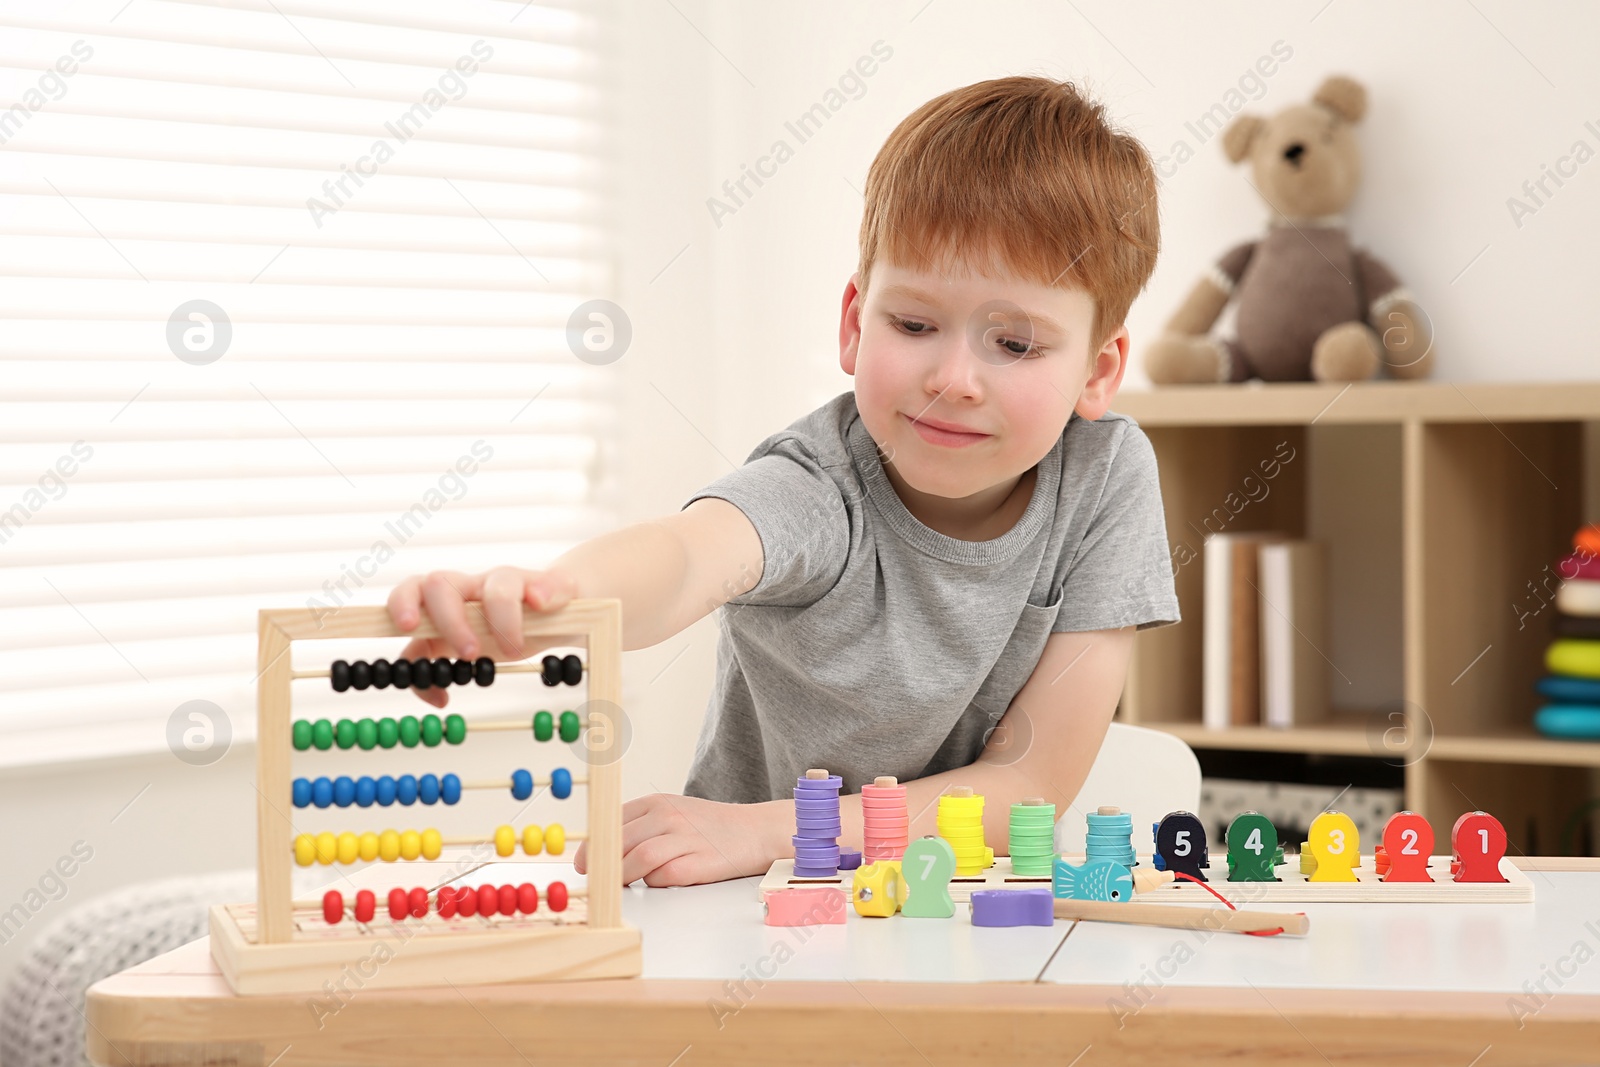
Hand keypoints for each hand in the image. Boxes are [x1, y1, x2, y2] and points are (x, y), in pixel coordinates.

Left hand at [385, 567, 575, 707]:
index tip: (406, 627)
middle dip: (451, 622)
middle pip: (443, 584)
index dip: (402, 603)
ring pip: (498, 585)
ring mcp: (506, 583)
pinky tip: (540, 606)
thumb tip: (434, 694)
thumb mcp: (462, 649)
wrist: (550, 610)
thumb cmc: (500, 630)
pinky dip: (540, 595)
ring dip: (502, 620)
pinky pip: (543, 583)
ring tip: (513, 650)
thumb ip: (434, 663)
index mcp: (445, 603)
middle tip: (469, 653)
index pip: (412, 590)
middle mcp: (471, 588)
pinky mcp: (542, 585)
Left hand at [573, 793, 787, 886]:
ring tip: (617, 886)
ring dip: (622, 876)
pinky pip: (663, 876)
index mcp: (658, 802)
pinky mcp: (698, 864)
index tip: (581, 862)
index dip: (593, 844)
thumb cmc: (709, 827)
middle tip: (594, 878)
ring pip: (638, 858)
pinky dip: (653, 883)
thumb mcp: (673, 812)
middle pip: (620, 840)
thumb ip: (641, 826)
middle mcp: (669, 816)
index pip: (613, 820)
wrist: (754, 830)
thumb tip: (601, 850)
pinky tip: (655, 882)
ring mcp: (684, 839)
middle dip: (601, 863)